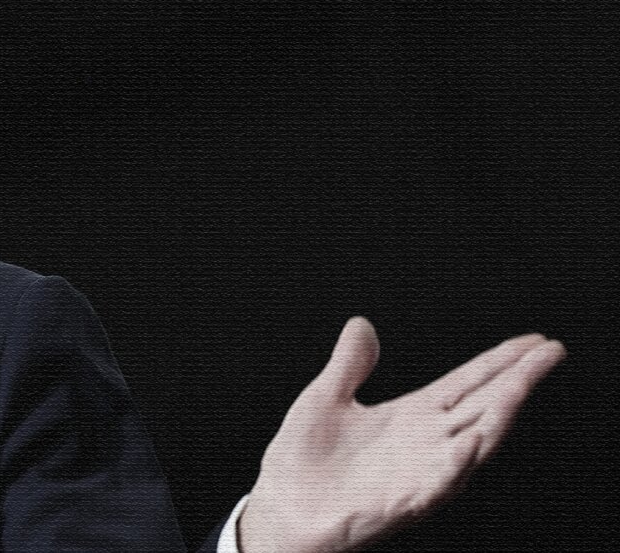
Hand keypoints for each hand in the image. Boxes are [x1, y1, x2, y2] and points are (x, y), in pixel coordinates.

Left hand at [237, 317, 564, 552]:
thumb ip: (349, 364)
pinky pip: (437, 484)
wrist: (281, 507)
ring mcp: (418, 473)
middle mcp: (424, 443)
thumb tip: (361, 324)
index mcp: (411, 416)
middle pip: (483, 406)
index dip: (500, 361)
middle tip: (550, 351)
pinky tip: (472, 443)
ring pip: (472, 443)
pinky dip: (456, 465)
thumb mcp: (325, 398)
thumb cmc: (303, 460)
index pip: (468, 383)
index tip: (534, 340)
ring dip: (499, 417)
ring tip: (521, 387)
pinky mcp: (400, 503)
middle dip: (518, 380)